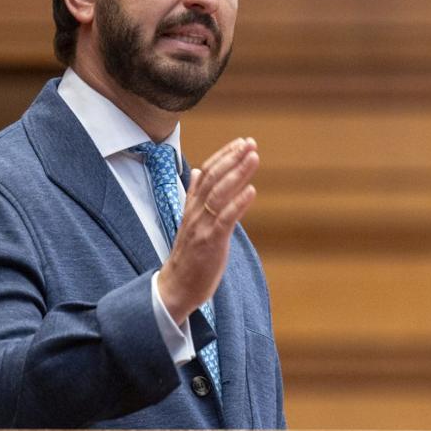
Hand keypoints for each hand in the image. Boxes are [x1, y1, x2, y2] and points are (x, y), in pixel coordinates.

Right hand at [157, 137, 258, 324]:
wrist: (176, 287)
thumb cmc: (188, 256)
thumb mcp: (190, 220)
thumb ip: (194, 195)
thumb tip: (195, 171)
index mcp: (191, 206)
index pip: (206, 173)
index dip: (224, 156)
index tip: (240, 143)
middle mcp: (195, 212)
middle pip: (213, 178)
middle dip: (233, 158)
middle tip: (251, 143)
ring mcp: (202, 226)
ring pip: (219, 194)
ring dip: (238, 174)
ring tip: (253, 157)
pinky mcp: (210, 242)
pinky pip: (224, 219)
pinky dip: (238, 204)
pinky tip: (252, 191)